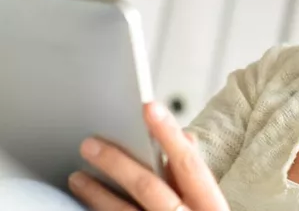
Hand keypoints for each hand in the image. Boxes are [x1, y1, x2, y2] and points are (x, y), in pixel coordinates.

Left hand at [68, 102, 228, 210]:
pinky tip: (84, 207)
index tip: (149, 107)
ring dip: (97, 193)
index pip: (189, 165)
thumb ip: (195, 177)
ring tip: (76, 176)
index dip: (169, 134)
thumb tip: (186, 138)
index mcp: (210, 207)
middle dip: (118, 162)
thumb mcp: (209, 205)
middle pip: (149, 187)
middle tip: (90, 144)